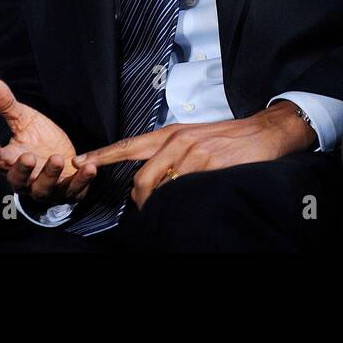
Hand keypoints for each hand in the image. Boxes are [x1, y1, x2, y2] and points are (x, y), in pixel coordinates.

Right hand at [0, 78, 98, 208]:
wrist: (63, 154)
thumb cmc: (38, 138)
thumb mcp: (24, 120)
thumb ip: (9, 106)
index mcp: (10, 161)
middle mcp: (25, 180)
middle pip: (18, 180)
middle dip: (22, 170)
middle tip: (28, 156)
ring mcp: (46, 188)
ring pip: (43, 188)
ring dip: (50, 175)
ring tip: (57, 158)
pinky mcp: (67, 191)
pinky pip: (74, 189)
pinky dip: (81, 180)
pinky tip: (90, 168)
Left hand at [69, 101, 314, 210]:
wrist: (263, 131)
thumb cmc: (227, 137)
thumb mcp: (193, 138)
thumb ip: (169, 154)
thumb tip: (149, 181)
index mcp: (170, 133)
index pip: (128, 145)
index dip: (102, 155)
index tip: (79, 161)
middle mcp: (177, 141)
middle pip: (141, 180)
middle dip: (140, 201)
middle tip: (148, 210)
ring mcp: (194, 153)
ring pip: (162, 188)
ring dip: (162, 204)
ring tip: (171, 208)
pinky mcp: (210, 165)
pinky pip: (186, 190)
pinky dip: (183, 200)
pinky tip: (191, 200)